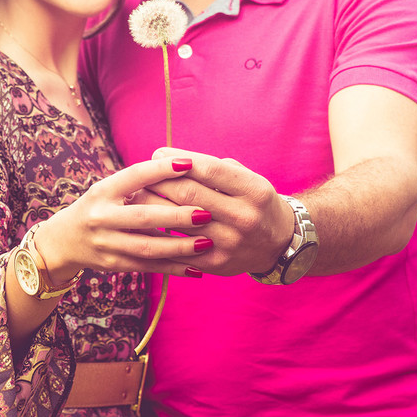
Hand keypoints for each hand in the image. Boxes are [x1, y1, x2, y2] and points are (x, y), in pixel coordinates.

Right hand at [33, 157, 214, 280]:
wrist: (64, 241)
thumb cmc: (99, 207)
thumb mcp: (109, 189)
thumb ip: (139, 182)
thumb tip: (186, 167)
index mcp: (102, 191)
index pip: (134, 176)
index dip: (161, 169)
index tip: (190, 164)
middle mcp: (101, 217)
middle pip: (143, 217)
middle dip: (177, 216)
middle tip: (207, 213)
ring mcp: (106, 243)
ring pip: (148, 247)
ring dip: (180, 247)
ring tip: (208, 243)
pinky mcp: (113, 264)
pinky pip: (148, 267)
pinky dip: (173, 268)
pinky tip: (197, 268)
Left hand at [138, 148, 294, 276]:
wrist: (278, 243)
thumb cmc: (254, 201)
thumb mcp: (246, 178)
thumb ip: (212, 168)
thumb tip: (165, 159)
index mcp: (253, 191)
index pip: (208, 169)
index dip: (178, 159)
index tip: (157, 153)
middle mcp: (244, 217)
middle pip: (189, 194)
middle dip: (159, 181)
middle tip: (141, 175)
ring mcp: (230, 243)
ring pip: (178, 221)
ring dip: (151, 206)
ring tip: (137, 196)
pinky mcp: (216, 263)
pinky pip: (178, 246)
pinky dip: (158, 232)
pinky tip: (146, 222)